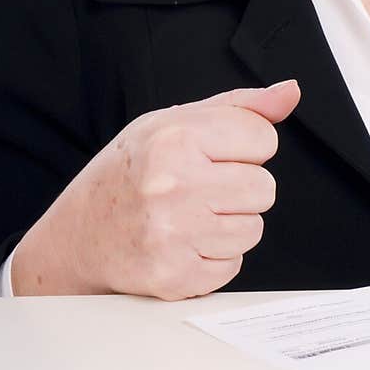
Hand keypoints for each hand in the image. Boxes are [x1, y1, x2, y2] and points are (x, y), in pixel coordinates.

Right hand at [11, 80, 300, 299]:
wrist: (78, 234)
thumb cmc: (131, 170)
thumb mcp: (174, 121)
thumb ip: (239, 106)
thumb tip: (290, 92)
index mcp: (174, 138)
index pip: (263, 137)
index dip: (244, 145)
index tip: (214, 153)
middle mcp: (173, 185)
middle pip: (265, 187)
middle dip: (241, 186)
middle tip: (202, 187)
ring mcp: (173, 236)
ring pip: (254, 228)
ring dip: (231, 223)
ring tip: (191, 214)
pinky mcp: (175, 277)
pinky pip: (234, 264)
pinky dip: (216, 256)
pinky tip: (183, 241)